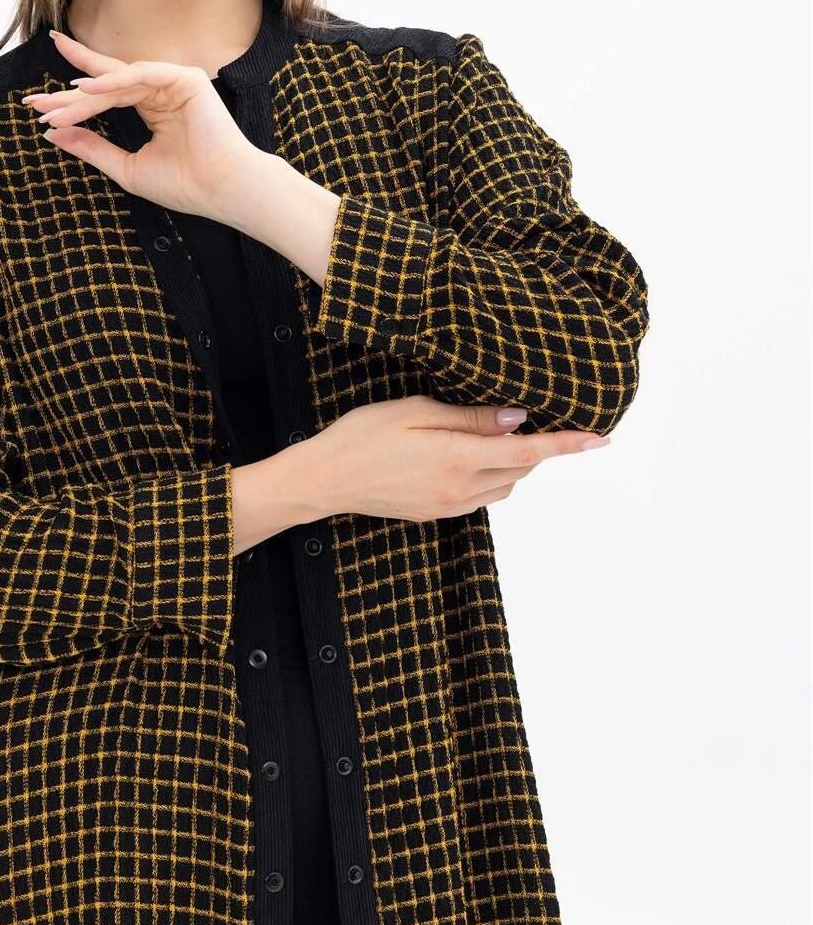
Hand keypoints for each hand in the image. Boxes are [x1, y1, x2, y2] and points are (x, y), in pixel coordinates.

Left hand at [20, 29, 259, 217]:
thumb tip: (54, 133)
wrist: (221, 191)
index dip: (71, 102)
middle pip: (106, 83)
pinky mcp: (186, 78)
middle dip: (69, 91)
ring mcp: (174, 82)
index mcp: (153, 108)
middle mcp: (161, 91)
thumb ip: (92, 147)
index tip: (38, 110)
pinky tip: (86, 89)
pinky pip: (140, 75)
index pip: (105, 96)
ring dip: (84, 94)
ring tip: (54, 106)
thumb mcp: (126, 167)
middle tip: (33, 99)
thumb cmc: (184, 185)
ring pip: (118, 81)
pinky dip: (112, 81)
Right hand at [301, 394, 610, 522]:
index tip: (600, 439)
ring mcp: (449, 506)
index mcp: (459, 459)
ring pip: (504, 485)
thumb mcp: (415, 410)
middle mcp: (461, 489)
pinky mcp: (437, 514)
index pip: (529, 452)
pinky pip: (482, 496)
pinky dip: (490, 476)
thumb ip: (469, 417)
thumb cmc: (363, 436)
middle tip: (522, 415)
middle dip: (532, 445)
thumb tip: (516, 418)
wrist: (324, 480)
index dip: (567, 445)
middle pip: (520, 468)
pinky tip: (467, 456)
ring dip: (511, 462)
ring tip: (491, 434)